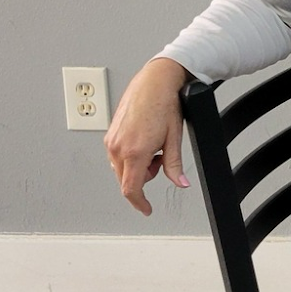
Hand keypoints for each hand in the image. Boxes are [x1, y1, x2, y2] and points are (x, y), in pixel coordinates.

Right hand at [105, 56, 192, 215]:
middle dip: (145, 176)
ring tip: (154, 145)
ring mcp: (111, 140)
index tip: (146, 209)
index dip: (140, 203)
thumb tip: (180, 183)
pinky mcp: (109, 134)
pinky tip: (144, 140)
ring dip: (138, 165)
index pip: (131, 189)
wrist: (154, 82)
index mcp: (134, 152)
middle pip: (127, 180)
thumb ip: (174, 165)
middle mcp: (118, 147)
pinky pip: (117, 155)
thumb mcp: (174, 138)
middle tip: (161, 158)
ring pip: (122, 168)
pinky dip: (131, 155)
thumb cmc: (165, 104)